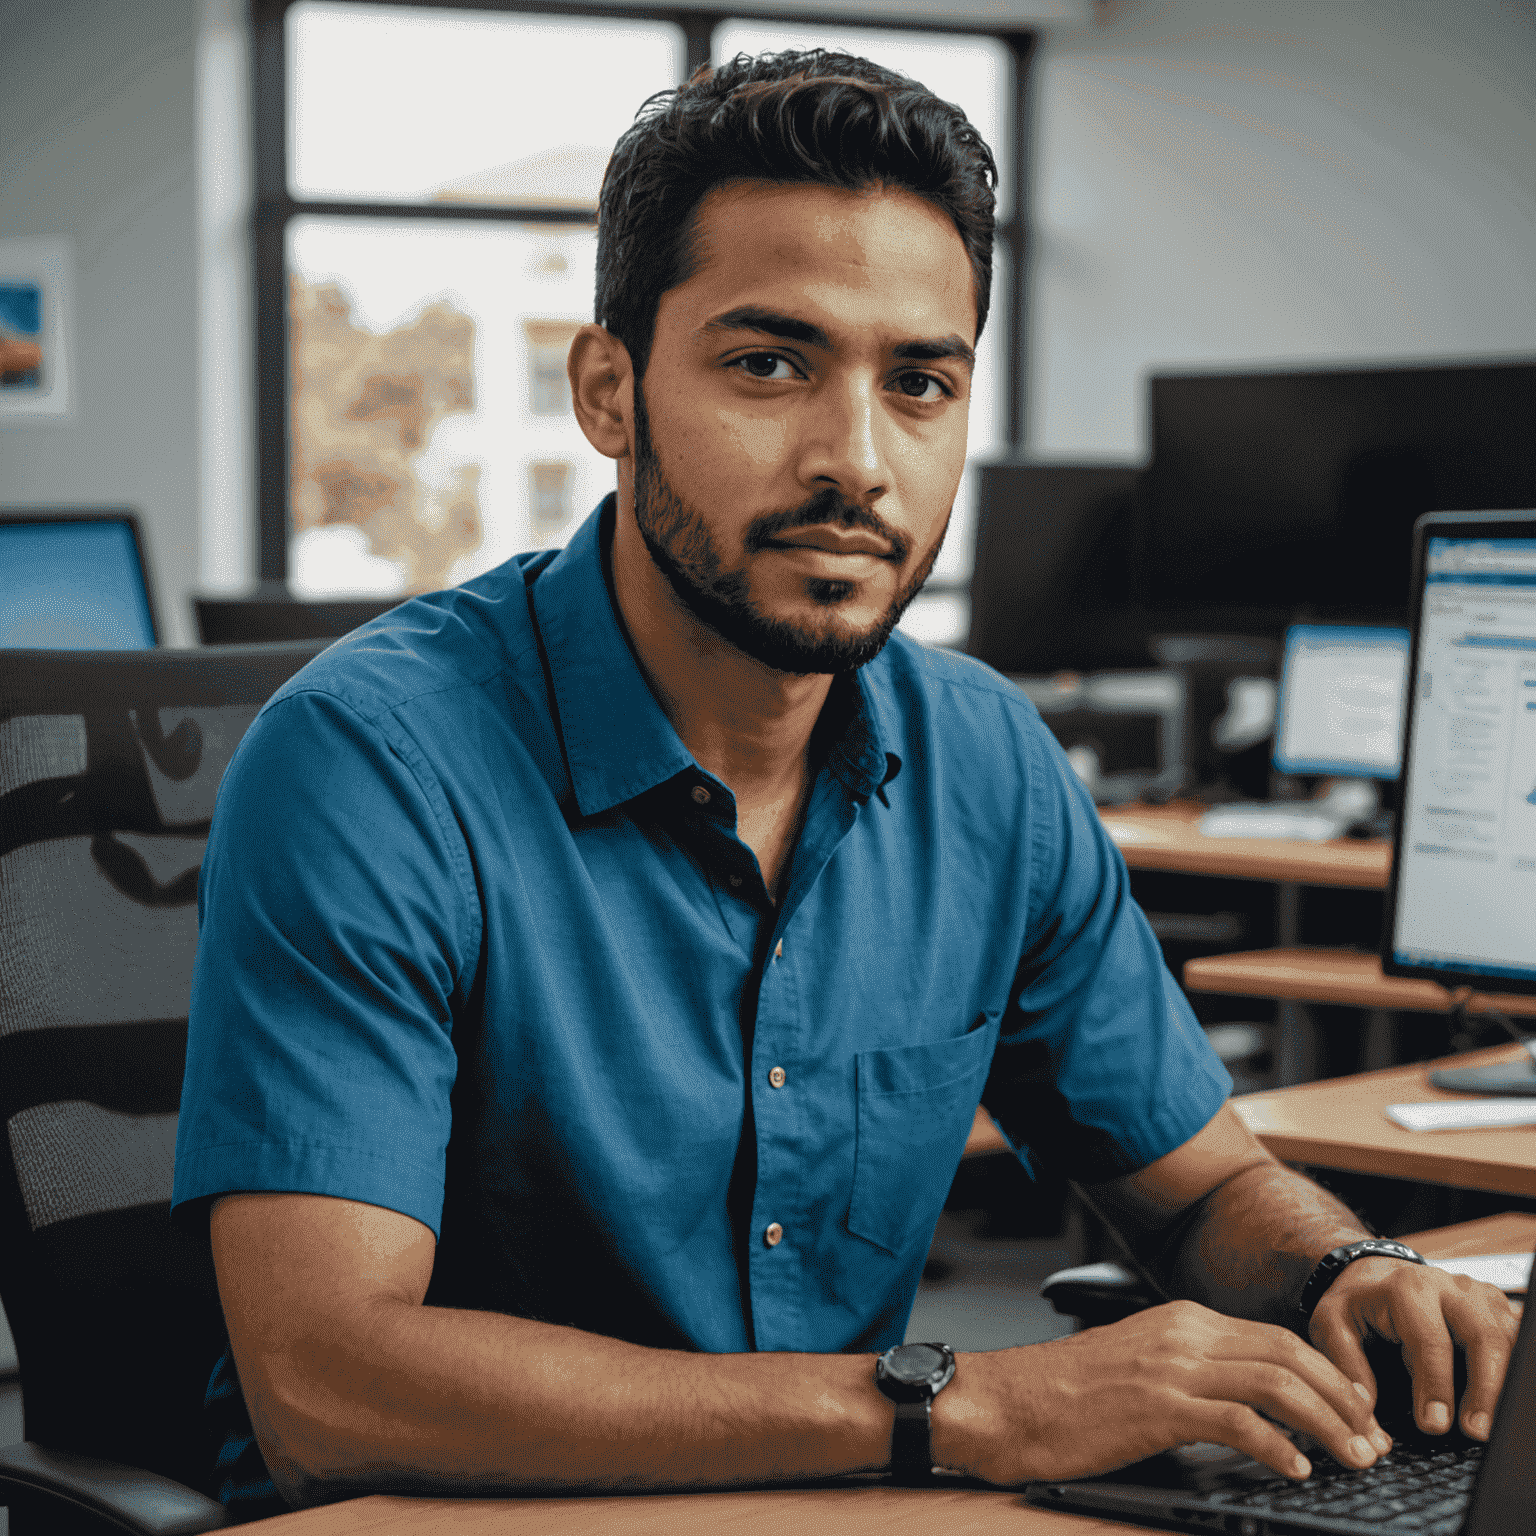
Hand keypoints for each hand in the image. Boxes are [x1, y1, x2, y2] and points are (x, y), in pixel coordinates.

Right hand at [930, 1299, 1391, 1484]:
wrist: (1006, 1401)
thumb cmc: (1065, 1395)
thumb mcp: (1138, 1367)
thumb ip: (1191, 1373)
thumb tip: (1249, 1409)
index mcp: (1180, 1320)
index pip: (1276, 1338)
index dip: (1328, 1377)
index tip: (1358, 1414)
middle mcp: (1182, 1333)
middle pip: (1287, 1354)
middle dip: (1342, 1398)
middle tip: (1372, 1440)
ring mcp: (1170, 1366)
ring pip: (1275, 1382)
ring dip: (1327, 1423)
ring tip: (1353, 1458)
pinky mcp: (1158, 1405)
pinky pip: (1237, 1421)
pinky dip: (1277, 1446)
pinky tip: (1296, 1469)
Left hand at [1308, 1257, 1520, 1440]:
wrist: (1373, 1272)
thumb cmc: (1355, 1302)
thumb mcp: (1332, 1323)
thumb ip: (1347, 1365)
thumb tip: (1366, 1411)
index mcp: (1408, 1289)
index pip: (1430, 1341)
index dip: (1435, 1386)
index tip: (1434, 1425)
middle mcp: (1450, 1287)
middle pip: (1483, 1336)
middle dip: (1485, 1388)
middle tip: (1476, 1431)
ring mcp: (1479, 1295)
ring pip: (1508, 1337)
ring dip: (1506, 1381)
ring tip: (1496, 1423)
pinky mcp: (1497, 1307)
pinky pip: (1517, 1338)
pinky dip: (1517, 1367)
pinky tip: (1510, 1397)